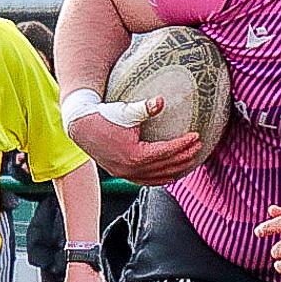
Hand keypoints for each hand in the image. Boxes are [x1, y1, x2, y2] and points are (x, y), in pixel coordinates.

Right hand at [68, 99, 202, 185]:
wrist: (81, 126)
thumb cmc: (105, 116)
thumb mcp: (127, 111)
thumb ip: (146, 108)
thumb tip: (161, 101)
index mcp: (135, 154)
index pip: (167, 151)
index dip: (184, 144)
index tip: (197, 136)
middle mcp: (131, 168)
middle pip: (166, 165)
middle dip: (185, 155)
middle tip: (200, 146)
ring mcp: (125, 174)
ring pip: (158, 176)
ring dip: (176, 168)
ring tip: (191, 158)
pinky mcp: (121, 174)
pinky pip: (145, 180)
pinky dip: (160, 178)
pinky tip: (172, 175)